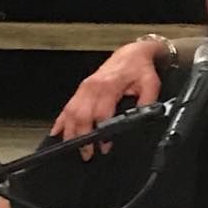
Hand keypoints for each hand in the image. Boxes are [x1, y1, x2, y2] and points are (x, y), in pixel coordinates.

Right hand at [51, 41, 164, 155]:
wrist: (132, 54)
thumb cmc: (140, 69)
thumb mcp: (150, 84)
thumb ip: (147, 103)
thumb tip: (143, 118)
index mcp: (109, 85)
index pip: (101, 113)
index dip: (102, 132)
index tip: (105, 146)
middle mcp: (93, 86)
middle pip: (81, 116)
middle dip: (82, 137)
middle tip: (87, 154)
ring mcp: (84, 88)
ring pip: (70, 113)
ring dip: (70, 132)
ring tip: (74, 148)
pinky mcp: (81, 89)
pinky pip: (67, 106)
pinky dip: (61, 120)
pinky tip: (57, 132)